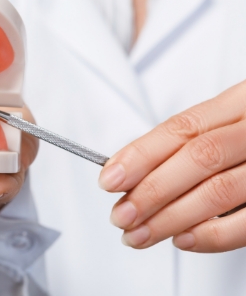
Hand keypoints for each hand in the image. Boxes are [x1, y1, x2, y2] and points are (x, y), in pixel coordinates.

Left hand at [99, 80, 245, 251]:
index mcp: (242, 101)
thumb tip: (128, 174)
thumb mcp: (231, 122)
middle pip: (198, 157)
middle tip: (120, 215)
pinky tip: (185, 240)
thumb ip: (191, 142)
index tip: (109, 178)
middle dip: (151, 190)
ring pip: (220, 190)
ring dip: (171, 218)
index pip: (183, 127)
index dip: (141, 154)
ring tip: (140, 235)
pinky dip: (215, 234)